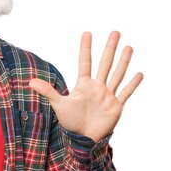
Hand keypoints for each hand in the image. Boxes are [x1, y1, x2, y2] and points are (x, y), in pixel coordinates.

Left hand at [28, 31, 143, 141]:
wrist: (83, 138)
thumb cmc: (70, 121)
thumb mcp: (58, 104)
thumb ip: (47, 91)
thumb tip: (30, 82)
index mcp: (83, 84)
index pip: (85, 62)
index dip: (85, 48)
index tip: (87, 33)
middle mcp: (97, 87)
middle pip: (104, 64)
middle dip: (109, 48)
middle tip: (115, 32)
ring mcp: (108, 95)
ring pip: (117, 74)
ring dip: (123, 61)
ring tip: (129, 47)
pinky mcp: (116, 106)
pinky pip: (126, 93)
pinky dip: (132, 84)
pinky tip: (139, 73)